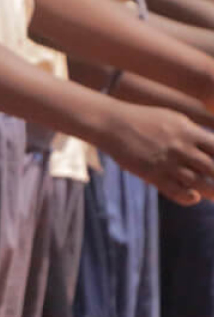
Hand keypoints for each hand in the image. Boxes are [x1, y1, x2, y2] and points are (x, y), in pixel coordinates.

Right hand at [98, 103, 213, 205]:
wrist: (112, 124)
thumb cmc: (144, 120)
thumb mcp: (174, 119)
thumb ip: (195, 133)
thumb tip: (212, 144)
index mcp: (189, 132)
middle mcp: (181, 148)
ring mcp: (167, 162)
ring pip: (199, 184)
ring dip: (211, 192)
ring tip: (212, 195)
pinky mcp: (152, 175)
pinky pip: (177, 192)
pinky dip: (189, 197)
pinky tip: (193, 196)